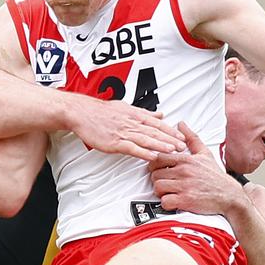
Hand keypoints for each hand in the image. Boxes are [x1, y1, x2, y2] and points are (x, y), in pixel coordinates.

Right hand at [69, 96, 185, 159]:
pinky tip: (152, 156)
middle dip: (170, 139)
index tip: (182, 137)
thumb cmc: (100, 111)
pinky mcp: (114, 142)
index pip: (157, 124)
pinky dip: (143, 152)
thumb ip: (144, 113)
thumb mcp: (126, 107)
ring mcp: (123, 133)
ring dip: (161, 145)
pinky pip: (131, 148)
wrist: (82, 112)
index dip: (171, 131)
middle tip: (183, 146)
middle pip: (155, 132)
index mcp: (135, 115)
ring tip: (173, 150)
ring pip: (146, 140)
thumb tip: (160, 115)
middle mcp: (131, 123)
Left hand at [148, 123, 247, 213]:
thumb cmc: (215, 177)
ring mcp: (185, 186)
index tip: (158, 170)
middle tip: (165, 183)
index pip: (158, 157)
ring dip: (161, 192)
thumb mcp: (205, 154)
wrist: (229, 196)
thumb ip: (191, 138)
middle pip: (155, 174)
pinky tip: (174, 201)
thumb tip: (181, 124)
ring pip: (158, 187)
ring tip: (169, 192)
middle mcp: (184, 171)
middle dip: (158, 180)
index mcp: (187, 160)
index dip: (154, 165)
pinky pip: (165, 202)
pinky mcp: (186, 200)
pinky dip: (167, 203)